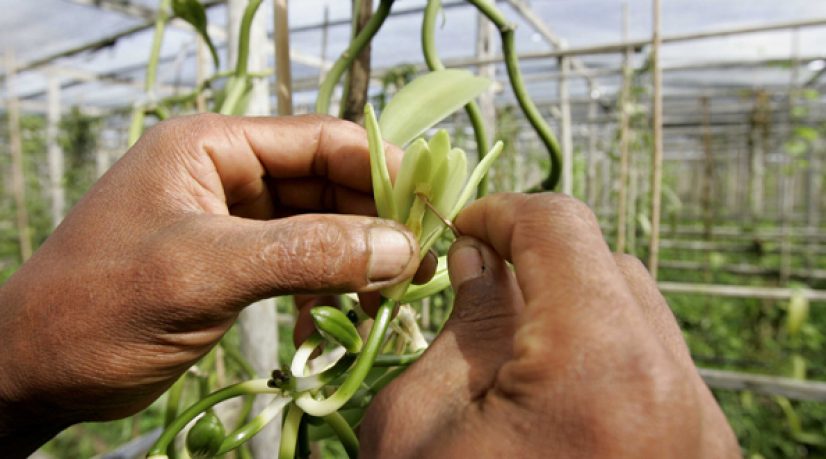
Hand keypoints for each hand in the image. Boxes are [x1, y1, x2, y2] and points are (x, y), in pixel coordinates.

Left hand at [0, 114, 423, 454]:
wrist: (32, 370)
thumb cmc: (100, 307)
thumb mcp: (206, 271)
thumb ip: (306, 253)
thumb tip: (400, 247)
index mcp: (213, 146)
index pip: (321, 140)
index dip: (382, 169)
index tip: (431, 210)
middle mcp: (227, 173)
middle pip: (328, 183)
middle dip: (374, 223)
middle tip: (421, 266)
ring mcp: (231, 219)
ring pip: (319, 226)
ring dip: (356, 260)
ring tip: (388, 299)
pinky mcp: (233, 263)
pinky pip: (300, 263)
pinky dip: (326, 288)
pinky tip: (336, 320)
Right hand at [360, 193, 739, 457]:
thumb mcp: (416, 428)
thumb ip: (458, 328)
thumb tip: (482, 263)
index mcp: (597, 363)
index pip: (560, 226)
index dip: (500, 213)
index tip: (460, 234)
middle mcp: (675, 386)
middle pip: (608, 263)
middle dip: (538, 261)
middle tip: (478, 291)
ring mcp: (701, 426)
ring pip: (639, 312)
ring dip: (574, 305)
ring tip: (513, 350)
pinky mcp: (704, 454)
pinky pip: (655, 366)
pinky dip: (603, 353)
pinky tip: (554, 395)